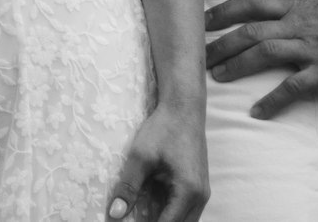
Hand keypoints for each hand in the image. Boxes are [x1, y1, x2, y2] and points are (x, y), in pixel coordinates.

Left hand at [106, 101, 208, 221]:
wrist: (184, 107)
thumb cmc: (163, 128)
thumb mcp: (141, 156)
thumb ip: (128, 187)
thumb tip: (115, 214)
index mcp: (188, 192)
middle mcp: (200, 197)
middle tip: (134, 218)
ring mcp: (202, 192)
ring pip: (185, 221)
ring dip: (164, 220)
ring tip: (142, 214)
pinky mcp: (199, 186)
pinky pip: (186, 210)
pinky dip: (170, 213)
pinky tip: (152, 206)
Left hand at [204, 0, 317, 119]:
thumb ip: (296, 10)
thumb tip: (275, 13)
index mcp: (295, 7)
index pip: (251, 1)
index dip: (224, 10)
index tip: (202, 20)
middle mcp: (298, 23)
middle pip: (250, 29)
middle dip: (221, 42)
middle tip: (198, 56)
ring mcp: (312, 47)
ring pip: (265, 52)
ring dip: (238, 65)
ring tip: (218, 78)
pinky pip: (294, 86)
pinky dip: (273, 100)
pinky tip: (257, 112)